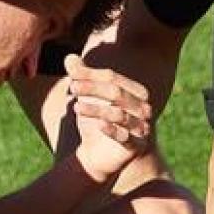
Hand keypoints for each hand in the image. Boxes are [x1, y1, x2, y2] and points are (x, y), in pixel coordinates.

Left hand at [64, 54, 153, 183]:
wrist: (99, 155)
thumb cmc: (97, 120)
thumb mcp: (88, 98)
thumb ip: (81, 77)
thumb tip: (69, 57)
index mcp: (135, 91)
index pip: (112, 77)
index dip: (92, 75)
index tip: (72, 75)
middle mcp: (143, 108)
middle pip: (116, 93)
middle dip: (93, 89)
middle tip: (72, 88)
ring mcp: (141, 128)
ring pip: (119, 114)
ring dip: (96, 109)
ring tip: (76, 107)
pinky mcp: (135, 147)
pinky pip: (125, 137)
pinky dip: (112, 130)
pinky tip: (98, 125)